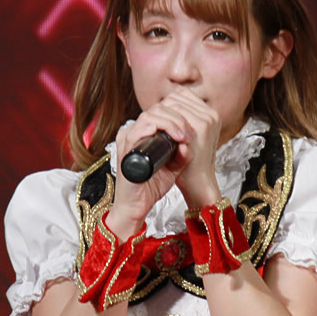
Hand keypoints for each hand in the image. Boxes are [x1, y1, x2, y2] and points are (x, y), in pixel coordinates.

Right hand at [105, 89, 222, 236]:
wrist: (137, 206)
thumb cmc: (151, 186)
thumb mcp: (174, 168)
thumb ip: (182, 155)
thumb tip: (188, 143)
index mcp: (143, 133)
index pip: (161, 111)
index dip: (179, 116)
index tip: (191, 132)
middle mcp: (133, 132)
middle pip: (156, 109)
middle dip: (177, 118)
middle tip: (188, 134)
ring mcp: (127, 139)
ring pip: (149, 116)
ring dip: (170, 122)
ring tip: (182, 136)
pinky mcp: (124, 149)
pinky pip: (137, 130)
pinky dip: (156, 129)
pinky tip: (170, 136)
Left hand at [158, 89, 222, 207]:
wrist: (198, 183)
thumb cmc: (191, 164)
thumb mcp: (189, 141)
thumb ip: (183, 126)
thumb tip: (165, 109)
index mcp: (209, 115)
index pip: (183, 96)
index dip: (167, 104)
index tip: (159, 118)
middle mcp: (211, 114)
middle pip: (177, 97)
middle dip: (163, 108)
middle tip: (155, 123)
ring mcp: (207, 120)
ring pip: (174, 102)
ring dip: (162, 112)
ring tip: (157, 126)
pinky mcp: (201, 127)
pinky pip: (175, 111)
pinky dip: (164, 118)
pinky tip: (159, 127)